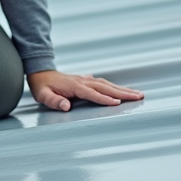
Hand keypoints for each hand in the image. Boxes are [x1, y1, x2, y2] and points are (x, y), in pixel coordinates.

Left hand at [27, 70, 143, 111]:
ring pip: (108, 84)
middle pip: (106, 87)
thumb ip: (54, 102)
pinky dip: (116, 87)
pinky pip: (104, 83)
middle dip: (123, 92)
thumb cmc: (43, 88)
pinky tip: (124, 90)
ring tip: (138, 94)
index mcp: (74, 87)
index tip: (117, 103)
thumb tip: (66, 106)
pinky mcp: (87, 80)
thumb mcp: (44, 96)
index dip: (104, 98)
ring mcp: (86, 79)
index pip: (92, 94)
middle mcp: (83, 81)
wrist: (41, 74)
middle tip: (139, 97)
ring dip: (123, 89)